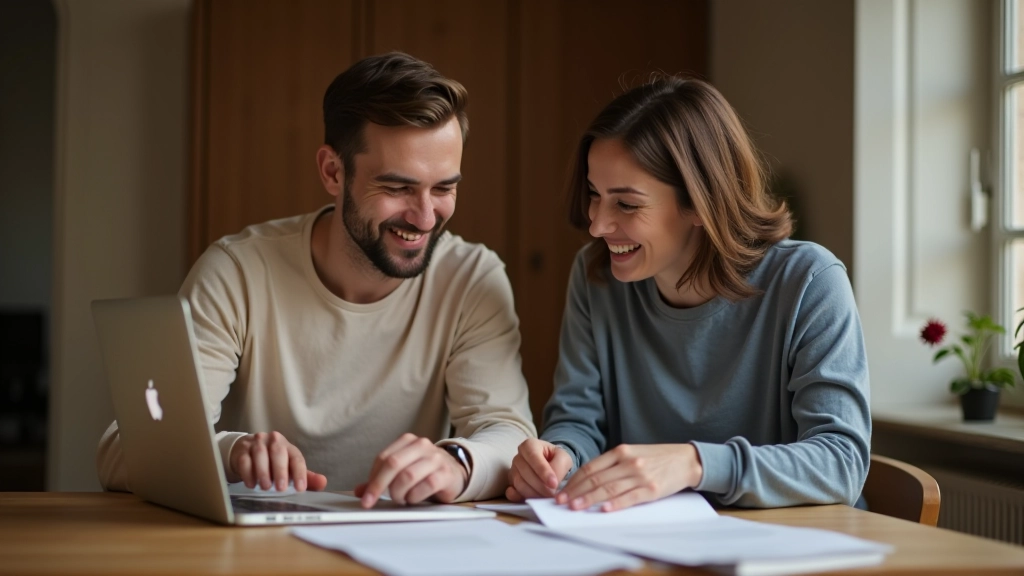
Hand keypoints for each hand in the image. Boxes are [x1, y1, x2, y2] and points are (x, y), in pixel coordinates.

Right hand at [229, 431, 327, 491]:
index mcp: (288, 446)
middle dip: (280, 471)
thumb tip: (323, 482)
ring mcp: (256, 443)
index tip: (301, 488)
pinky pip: (244, 460)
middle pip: (278, 452)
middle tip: (280, 488)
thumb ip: (305, 476)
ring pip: (260, 454)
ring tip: (265, 487)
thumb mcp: (289, 468)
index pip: (296, 458)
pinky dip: (248, 473)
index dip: (300, 473)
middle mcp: (273, 441)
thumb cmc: (271, 461)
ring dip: (263, 472)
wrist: (246, 451)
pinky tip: (251, 484)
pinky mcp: (242, 450)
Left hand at [354, 433, 467, 507]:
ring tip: (400, 498)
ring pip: (407, 476)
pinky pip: (425, 486)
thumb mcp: (403, 470)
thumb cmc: (426, 471)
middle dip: (379, 486)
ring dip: (399, 493)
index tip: (366, 497)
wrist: (456, 472)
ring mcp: (435, 458)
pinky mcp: (445, 473)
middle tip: (372, 502)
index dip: (371, 479)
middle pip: (393, 464)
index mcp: (408, 441)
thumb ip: (382, 478)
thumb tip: (360, 491)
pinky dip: (414, 496)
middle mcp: (421, 446)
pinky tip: (413, 498)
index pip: (383, 458)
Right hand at [505, 439, 572, 501]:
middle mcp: (518, 456)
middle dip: (540, 486)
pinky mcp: (511, 483)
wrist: (551, 464)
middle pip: (525, 473)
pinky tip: (529, 500)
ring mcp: (513, 470)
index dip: (543, 471)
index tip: (554, 483)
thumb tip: (552, 483)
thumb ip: (559, 467)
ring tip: (546, 497)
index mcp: (530, 445)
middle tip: (553, 494)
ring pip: (519, 483)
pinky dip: (519, 497)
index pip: (533, 457)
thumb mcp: (563, 458)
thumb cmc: (556, 459)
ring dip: (534, 493)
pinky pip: (511, 492)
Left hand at [556, 443, 702, 511]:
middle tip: (562, 501)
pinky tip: (604, 509)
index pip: (591, 467)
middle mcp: (628, 462)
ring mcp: (640, 475)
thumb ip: (613, 464)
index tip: (562, 491)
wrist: (685, 460)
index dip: (574, 480)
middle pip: (596, 478)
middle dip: (576, 491)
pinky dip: (616, 504)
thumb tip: (587, 480)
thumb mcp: (633, 454)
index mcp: (621, 452)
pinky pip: (630, 497)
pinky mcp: (652, 489)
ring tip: (575, 507)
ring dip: (590, 499)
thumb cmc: (656, 459)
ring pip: (609, 488)